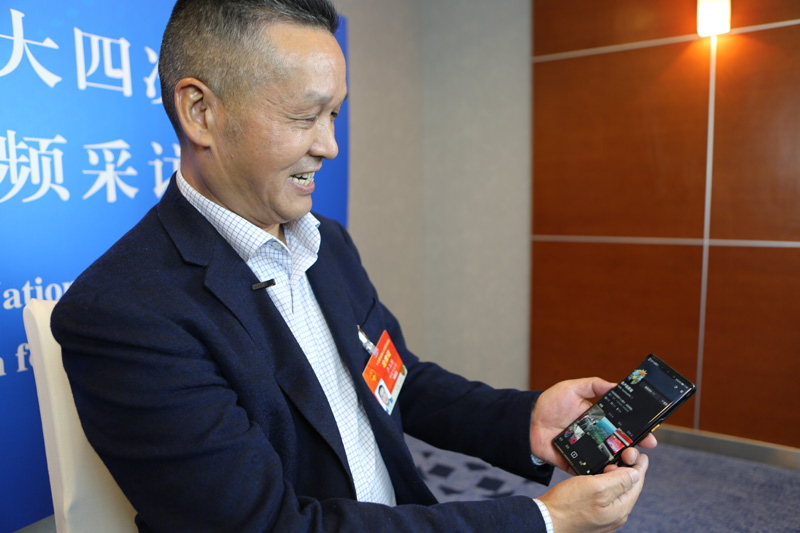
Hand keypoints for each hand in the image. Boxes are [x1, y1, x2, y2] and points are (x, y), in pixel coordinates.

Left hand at [529, 377, 656, 470]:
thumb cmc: (549, 404)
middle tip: (642, 449)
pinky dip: (600, 474)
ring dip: (621, 462)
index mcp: (599, 420)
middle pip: (621, 446)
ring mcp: (587, 451)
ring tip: (628, 459)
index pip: (623, 427)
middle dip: (635, 449)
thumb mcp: (572, 388)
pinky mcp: (576, 464)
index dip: (638, 432)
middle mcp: (596, 437)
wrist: (527, 421)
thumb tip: (616, 384)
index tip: (651, 434)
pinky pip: (590, 472)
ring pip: (609, 461)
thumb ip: (593, 385)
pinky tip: (609, 473)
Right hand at [538, 454, 648, 532]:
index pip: (636, 484)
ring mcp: (603, 517)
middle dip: (627, 471)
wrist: (546, 521)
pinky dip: (605, 485)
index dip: (639, 467)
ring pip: (616, 492)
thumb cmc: (567, 506)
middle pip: (627, 488)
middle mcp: (615, 516)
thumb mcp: (596, 487)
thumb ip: (619, 480)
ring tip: (609, 464)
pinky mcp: (592, 516)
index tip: (640, 454)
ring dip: (615, 477)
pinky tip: (597, 478)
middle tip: (622, 455)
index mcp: (620, 509)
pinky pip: (605, 497)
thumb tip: (635, 474)